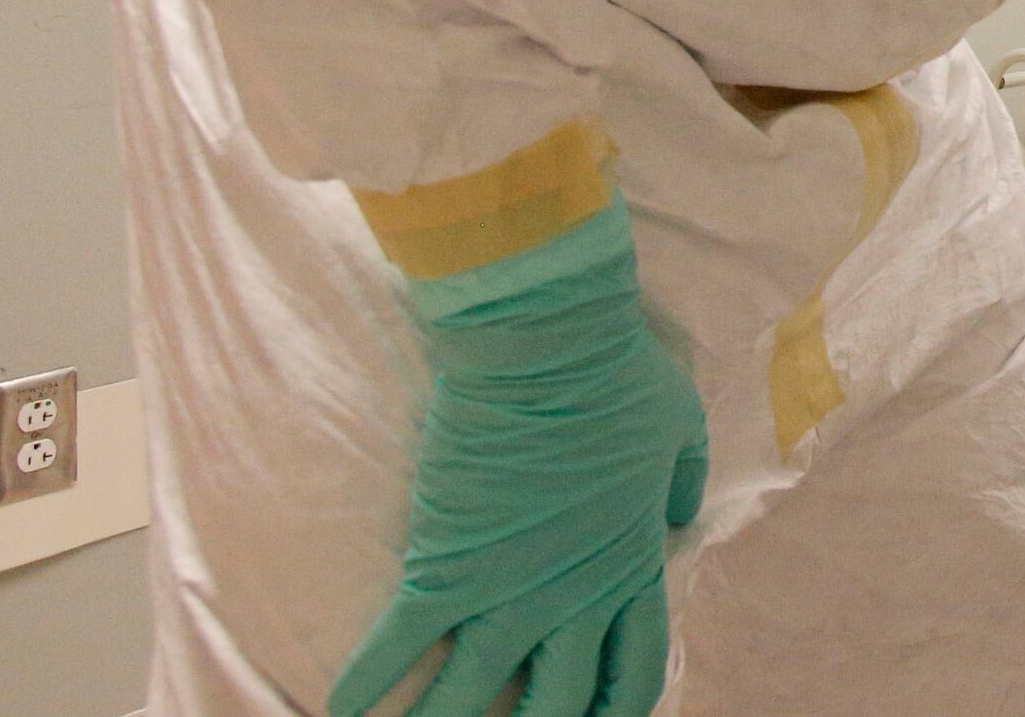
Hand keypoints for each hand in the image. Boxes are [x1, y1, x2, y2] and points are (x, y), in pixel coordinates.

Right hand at [331, 203, 708, 716]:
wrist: (548, 345)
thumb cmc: (619, 375)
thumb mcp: (679, 428)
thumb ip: (680, 482)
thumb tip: (681, 513)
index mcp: (630, 566)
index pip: (635, 671)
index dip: (616, 707)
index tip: (596, 716)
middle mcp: (572, 597)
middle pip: (559, 705)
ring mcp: (506, 590)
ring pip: (473, 696)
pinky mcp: (444, 568)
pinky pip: (401, 645)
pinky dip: (368, 682)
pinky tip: (344, 707)